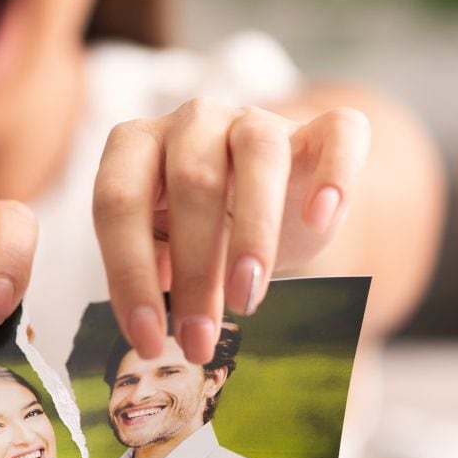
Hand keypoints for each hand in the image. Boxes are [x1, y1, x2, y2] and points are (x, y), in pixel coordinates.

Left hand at [92, 97, 370, 363]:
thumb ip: (156, 267)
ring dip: (254, 233)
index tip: (147, 339)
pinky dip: (335, 174)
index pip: (118, 201)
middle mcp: (193, 121)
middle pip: (192, 183)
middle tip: (199, 339)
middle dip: (194, 273)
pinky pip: (339, 133)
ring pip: (259, 154)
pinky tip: (321, 219)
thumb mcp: (167, 249)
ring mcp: (256, 118)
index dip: (129, 273)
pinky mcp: (319, 128)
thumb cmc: (205, 228)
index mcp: (137, 146)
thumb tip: (155, 308)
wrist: (270, 196)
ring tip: (248, 298)